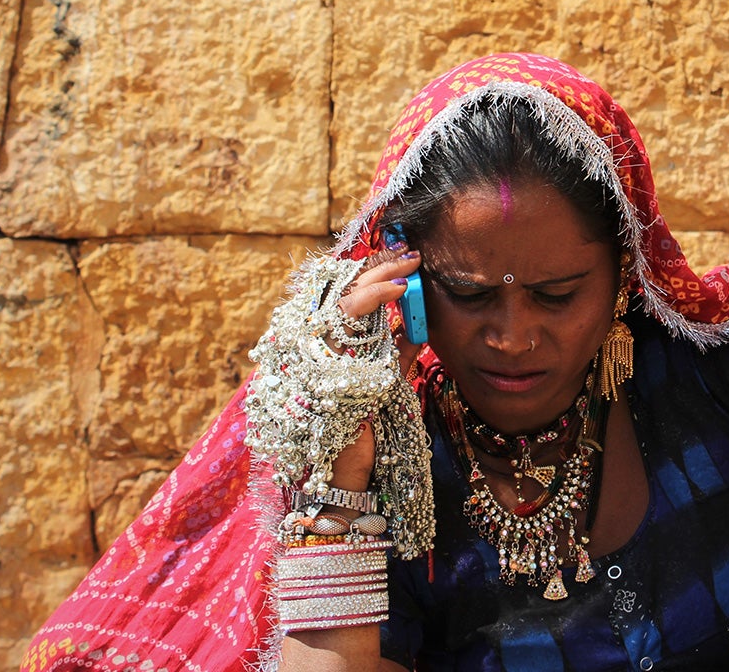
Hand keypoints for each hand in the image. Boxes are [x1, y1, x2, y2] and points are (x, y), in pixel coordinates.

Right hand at [328, 251, 421, 493]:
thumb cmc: (364, 433)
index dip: (372, 273)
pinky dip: (375, 301)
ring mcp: (317, 355)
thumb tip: (414, 328)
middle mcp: (315, 346)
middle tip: (410, 254)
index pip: (346, 296)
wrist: (344, 475)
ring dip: (378, 279)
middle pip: (343, 291)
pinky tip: (398, 293)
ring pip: (344, 300)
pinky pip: (349, 321)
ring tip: (408, 269)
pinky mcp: (326, 363)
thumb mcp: (385, 385)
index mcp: (327, 347)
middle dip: (378, 267)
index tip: (400, 257)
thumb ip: (395, 355)